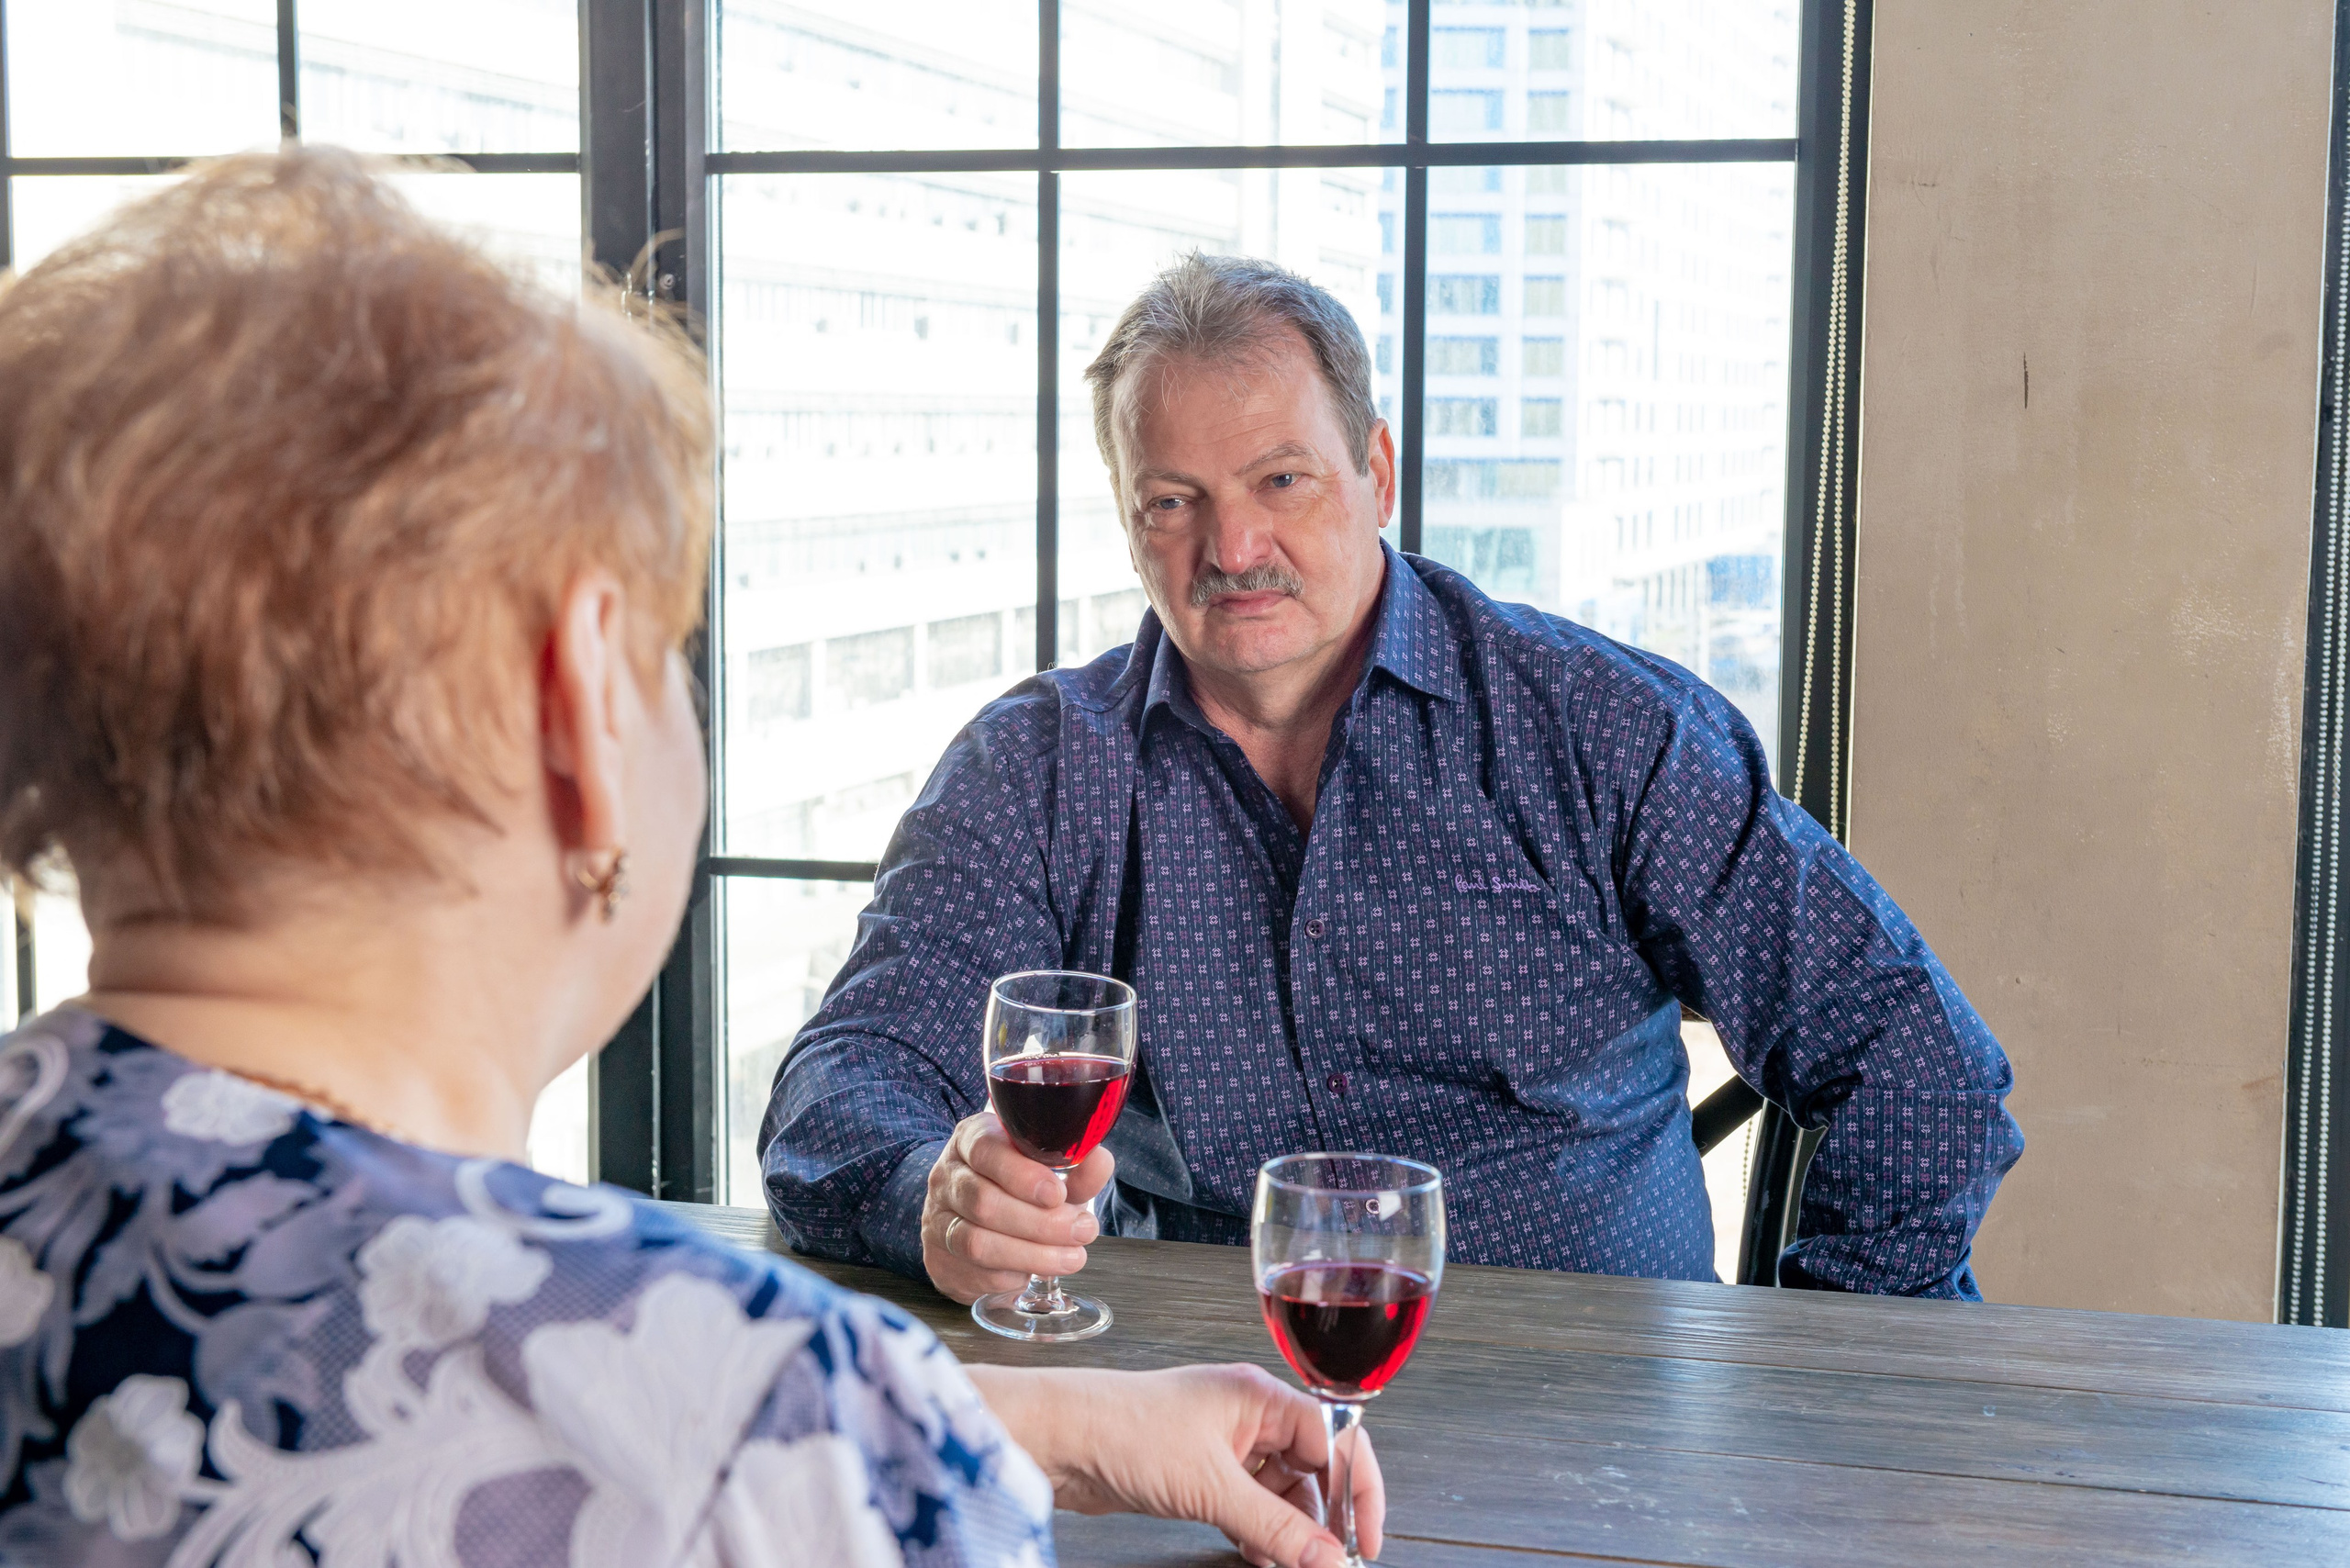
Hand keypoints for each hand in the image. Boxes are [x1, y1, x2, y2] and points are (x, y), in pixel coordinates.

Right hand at [921, 1110, 1114, 1303]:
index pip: (986, 1151)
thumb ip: (1074, 1170)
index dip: (1022, 1175)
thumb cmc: (1015, 1187)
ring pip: (977, 1242)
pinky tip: (1036, 1270)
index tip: (1058, 1193)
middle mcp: (947, 1177)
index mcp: (971, 1140)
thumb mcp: (1046, 1171)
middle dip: (1040, 1222)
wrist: (969, 1217)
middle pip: (984, 1202)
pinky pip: (977, 1272)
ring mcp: (937, 1219)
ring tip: (1072, 1257)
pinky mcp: (939, 1259)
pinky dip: (1013, 1274)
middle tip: (1082, 1231)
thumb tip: (1100, 1161)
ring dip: (1032, 1255)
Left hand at [968, 1363, 1382, 1567]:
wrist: (1055, 1439)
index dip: (1358, 1488)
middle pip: (1313, 1467)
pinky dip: (1258, 1531)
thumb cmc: (1122, 1432)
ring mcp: (1221, 1442)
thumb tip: (1327, 1559)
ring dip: (1290, 1530)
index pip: (1336, 1438)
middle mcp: (1247, 1414)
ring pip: (1280, 1490)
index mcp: (1260, 1396)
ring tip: (1292, 1565)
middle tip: (1330, 1562)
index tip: (1364, 1539)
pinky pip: (1247, 1502)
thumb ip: (1275, 1527)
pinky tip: (1260, 1557)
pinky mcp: (1196, 1470)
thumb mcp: (1210, 1487)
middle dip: (1324, 1516)